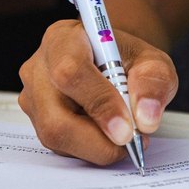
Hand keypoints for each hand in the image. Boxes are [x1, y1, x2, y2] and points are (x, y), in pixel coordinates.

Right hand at [18, 19, 177, 164]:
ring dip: (97, 146)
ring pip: (56, 136)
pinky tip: (109, 135)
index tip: (127, 128)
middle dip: (97, 139)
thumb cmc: (128, 59)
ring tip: (126, 135)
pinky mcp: (38, 121)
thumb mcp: (153, 60)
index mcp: (64, 39)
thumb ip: (154, 81)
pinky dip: (91, 149)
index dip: (100, 104)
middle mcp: (40, 67)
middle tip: (131, 142)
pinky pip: (61, 147)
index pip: (72, 72)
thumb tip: (145, 117)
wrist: (114, 64)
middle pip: (55, 116)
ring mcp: (34, 97)